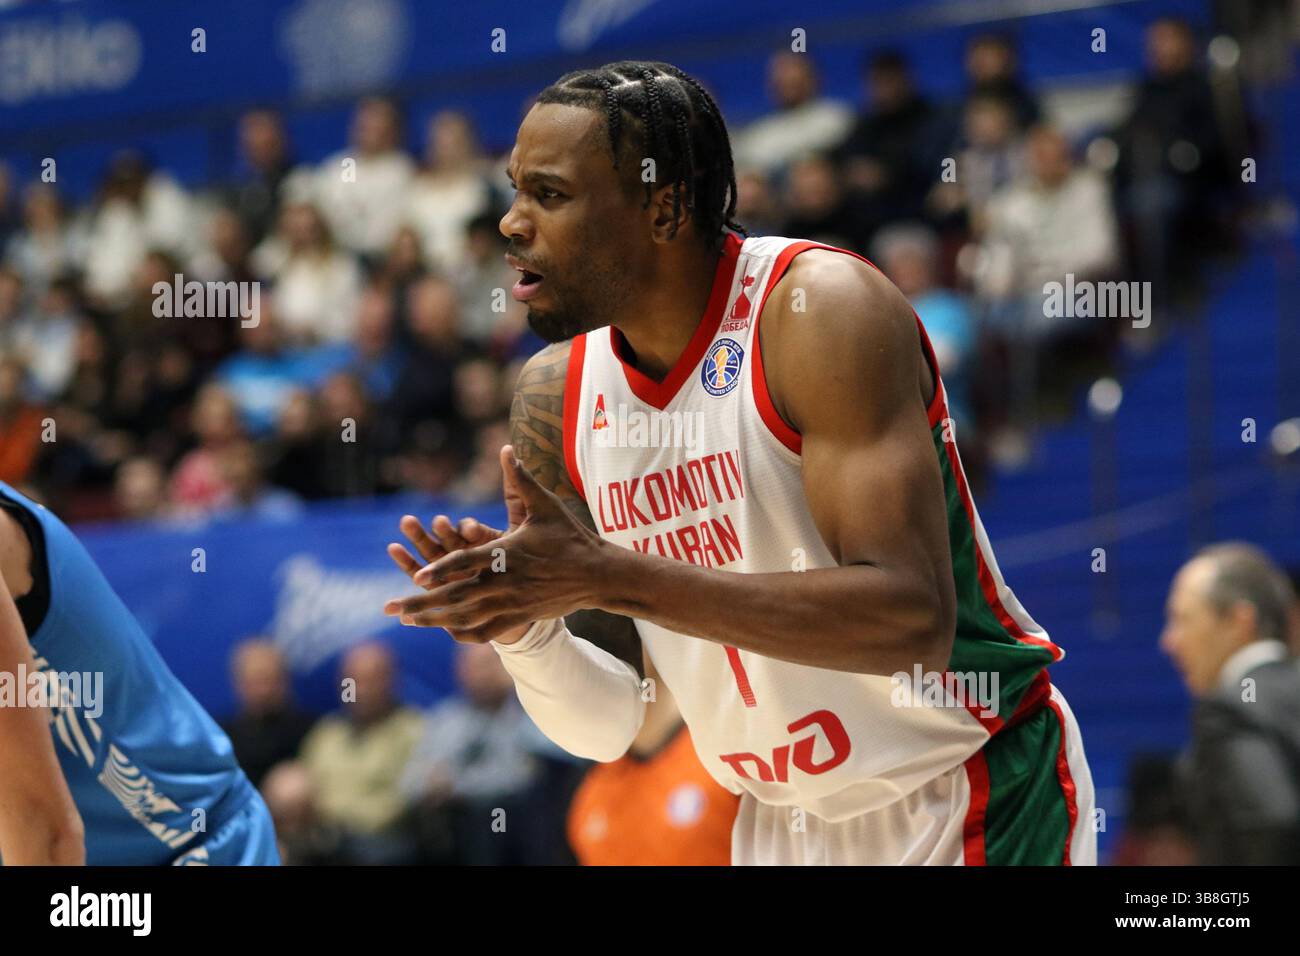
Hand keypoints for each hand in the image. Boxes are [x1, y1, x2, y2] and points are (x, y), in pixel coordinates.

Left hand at [383, 446, 608, 642]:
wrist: (598, 574)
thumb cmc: (570, 537)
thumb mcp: (546, 505)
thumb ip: (521, 480)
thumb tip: (506, 449)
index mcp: (507, 553)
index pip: (468, 562)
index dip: (442, 569)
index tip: (417, 576)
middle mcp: (506, 582)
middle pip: (457, 596)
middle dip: (421, 602)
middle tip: (391, 607)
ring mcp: (512, 602)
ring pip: (466, 616)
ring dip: (434, 619)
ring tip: (407, 621)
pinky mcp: (520, 616)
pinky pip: (486, 630)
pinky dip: (463, 632)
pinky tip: (444, 632)